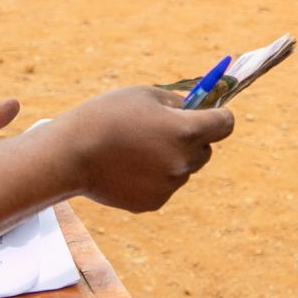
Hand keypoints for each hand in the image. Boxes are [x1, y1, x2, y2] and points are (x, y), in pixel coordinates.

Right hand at [50, 87, 233, 213]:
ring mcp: (169, 185)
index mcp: (186, 130)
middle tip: (163, 130)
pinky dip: (153, 178)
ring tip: (136, 149)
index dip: (218, 116)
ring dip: (171, 159)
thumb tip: (193, 105)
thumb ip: (176, 101)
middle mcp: (184, 161)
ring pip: (183, 169)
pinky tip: (127, 168)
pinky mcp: (153, 203)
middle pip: (206, 149)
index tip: (209, 113)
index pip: (225, 124)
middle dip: (192, 139)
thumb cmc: (106, 116)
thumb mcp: (144, 94)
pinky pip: (164, 187)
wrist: (72, 154)